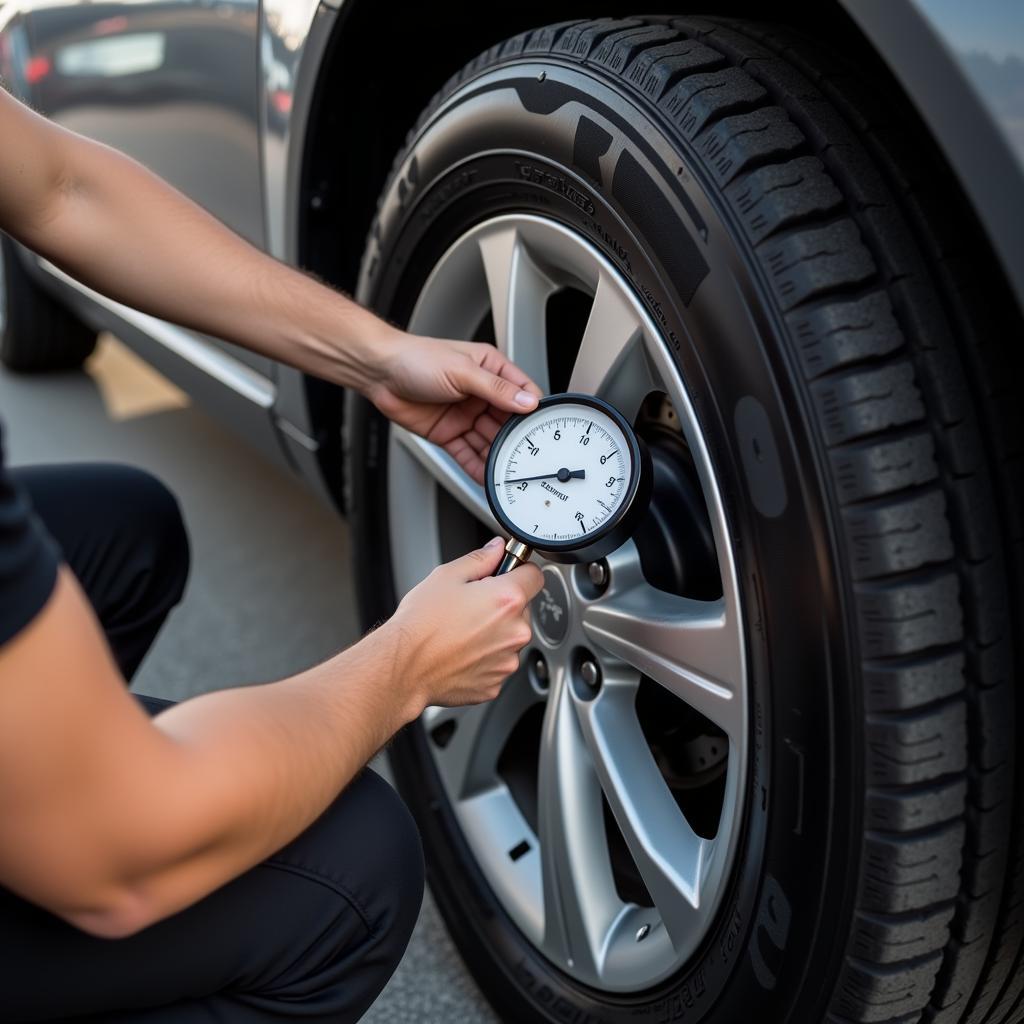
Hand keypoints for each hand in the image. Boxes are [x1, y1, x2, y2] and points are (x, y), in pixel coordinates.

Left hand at [367, 332, 541, 483]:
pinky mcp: (448, 432)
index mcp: (490, 369)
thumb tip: (526, 401)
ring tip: (508, 471)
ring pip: (488, 440)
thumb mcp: (462, 371)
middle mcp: (480, 393)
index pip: (522, 392)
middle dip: (516, 439)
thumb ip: (496, 389)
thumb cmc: (415, 358)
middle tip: (526, 456)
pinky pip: (467, 453)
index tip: (541, 429)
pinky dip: (476, 465)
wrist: (379, 373)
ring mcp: (465, 415)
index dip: (532, 410)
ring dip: (497, 456)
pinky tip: (486, 476)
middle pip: (507, 422)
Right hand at [387, 538, 543, 715]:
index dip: (520, 572)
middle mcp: (515, 631)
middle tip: (471, 606)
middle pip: (522, 609)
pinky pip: (497, 664)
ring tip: (462, 632)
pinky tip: (461, 652)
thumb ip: (480, 559)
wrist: (404, 667)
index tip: (508, 575)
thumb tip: (496, 549)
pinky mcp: (496, 683)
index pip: (535, 576)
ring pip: (510, 638)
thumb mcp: (446, 576)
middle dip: (503, 605)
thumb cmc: (420, 624)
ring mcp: (507, 660)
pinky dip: (485, 658)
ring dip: (495, 633)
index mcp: (507, 599)